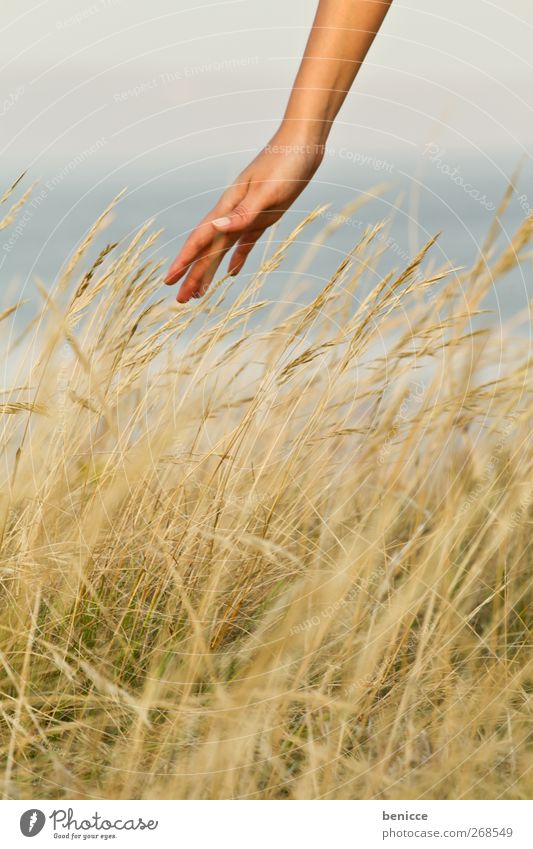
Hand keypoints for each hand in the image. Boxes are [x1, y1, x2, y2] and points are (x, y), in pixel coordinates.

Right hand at [164, 128, 324, 301]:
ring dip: (209, 270)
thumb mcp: (268, 191)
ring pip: (221, 249)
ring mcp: (246, 215)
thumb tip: (215, 229)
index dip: (185, 262)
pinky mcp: (263, 216)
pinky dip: (236, 259)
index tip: (170, 281)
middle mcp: (233, 213)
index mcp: (230, 207)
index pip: (201, 239)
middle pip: (207, 250)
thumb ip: (242, 213)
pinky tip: (231, 273)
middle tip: (181, 300)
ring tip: (199, 293)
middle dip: (192, 275)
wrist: (303, 142)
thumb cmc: (287, 163)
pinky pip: (243, 243)